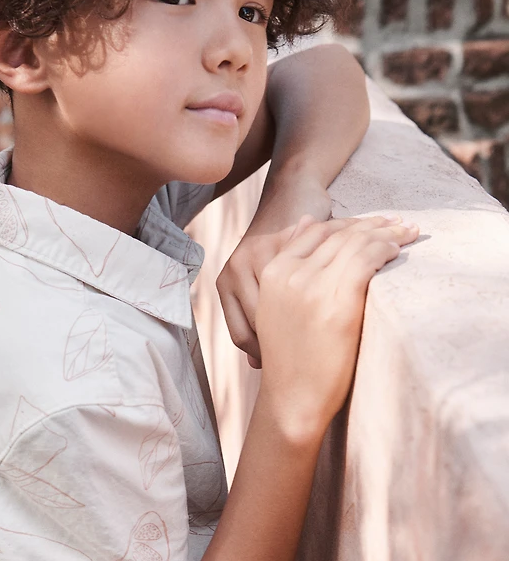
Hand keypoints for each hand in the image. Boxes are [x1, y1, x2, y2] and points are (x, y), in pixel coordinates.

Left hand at [216, 177, 331, 367]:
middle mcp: (235, 271)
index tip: (283, 366)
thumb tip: (256, 365)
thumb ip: (261, 318)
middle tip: (305, 358)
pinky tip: (332, 301)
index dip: (263, 355)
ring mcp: (256, 257)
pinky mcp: (282, 244)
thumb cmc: (284, 248)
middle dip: (281, 345)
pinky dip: (316, 289)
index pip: (241, 336)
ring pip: (278, 305)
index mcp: (228, 286)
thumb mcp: (267, 283)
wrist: (293, 193)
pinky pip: (299, 277)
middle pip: (258, 324)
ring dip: (301, 321)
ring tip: (321, 338)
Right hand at [255, 214, 418, 439]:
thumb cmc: (292, 360)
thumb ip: (289, 269)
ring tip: (407, 231)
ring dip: (385, 231)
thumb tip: (306, 223)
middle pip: (336, 233)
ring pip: (354, 241)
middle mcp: (288, 274)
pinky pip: (367, 258)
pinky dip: (387, 248)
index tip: (370, 223)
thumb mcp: (279, 308)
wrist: (292, 399)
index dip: (345, 223)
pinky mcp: (336, 300)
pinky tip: (399, 250)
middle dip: (370, 223)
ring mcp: (310, 286)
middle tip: (398, 221)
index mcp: (271, 273)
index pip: (315, 231)